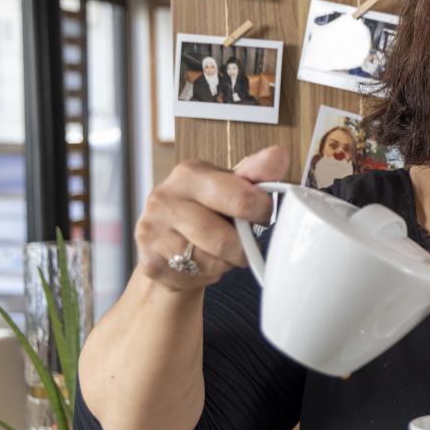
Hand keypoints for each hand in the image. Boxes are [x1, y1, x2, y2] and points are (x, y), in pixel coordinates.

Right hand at [134, 145, 288, 290]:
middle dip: (243, 246)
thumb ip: (256, 174)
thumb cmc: (205, 210)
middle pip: (226, 239)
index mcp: (190, 174)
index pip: (242, 199)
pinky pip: (196, 275)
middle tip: (243, 241)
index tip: (261, 214)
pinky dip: (208, 273)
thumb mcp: (230, 186)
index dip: (261, 212)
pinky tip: (200, 262)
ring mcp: (153, 230)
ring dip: (226, 262)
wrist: (165, 242)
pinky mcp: (150, 262)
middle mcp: (165, 198)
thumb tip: (279, 154)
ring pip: (212, 261)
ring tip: (219, 250)